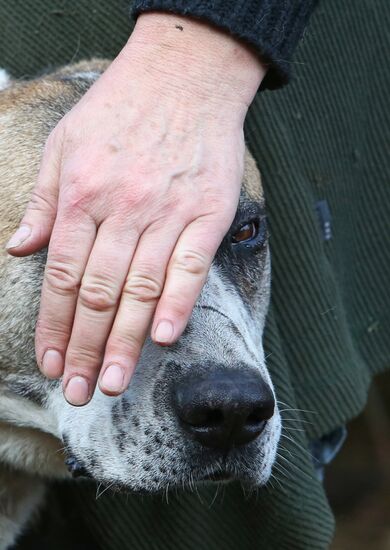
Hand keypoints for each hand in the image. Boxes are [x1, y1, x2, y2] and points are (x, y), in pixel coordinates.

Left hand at [6, 13, 265, 405]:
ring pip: (140, 289)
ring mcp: (167, 211)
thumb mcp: (66, 141)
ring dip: (125, 342)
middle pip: (99, 293)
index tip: (52, 364)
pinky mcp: (207, 211)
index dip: (56, 327)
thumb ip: (44, 200)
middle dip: (86, 349)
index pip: (63, 277)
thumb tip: (20, 249)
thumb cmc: (122, 108)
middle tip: (81, 392)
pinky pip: (190, 265)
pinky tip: (162, 338)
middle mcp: (121, 209)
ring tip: (115, 383)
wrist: (186, 75)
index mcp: (82, 195)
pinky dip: (177, 303)